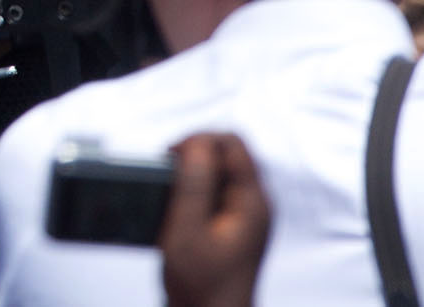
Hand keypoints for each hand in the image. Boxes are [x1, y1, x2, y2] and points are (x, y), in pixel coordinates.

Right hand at [159, 132, 268, 306]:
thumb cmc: (201, 283)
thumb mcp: (187, 228)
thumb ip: (194, 181)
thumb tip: (197, 140)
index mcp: (253, 201)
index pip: (230, 142)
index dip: (195, 141)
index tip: (169, 162)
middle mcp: (256, 204)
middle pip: (226, 153)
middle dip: (192, 156)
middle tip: (167, 180)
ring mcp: (248, 215)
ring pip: (219, 171)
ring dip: (191, 175)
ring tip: (172, 198)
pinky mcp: (235, 224)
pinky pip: (215, 190)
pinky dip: (194, 191)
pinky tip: (180, 212)